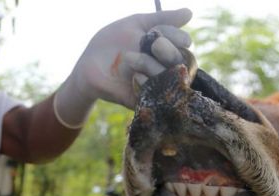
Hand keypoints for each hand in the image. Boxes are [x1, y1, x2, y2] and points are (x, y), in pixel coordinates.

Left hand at [54, 9, 192, 127]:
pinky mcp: (148, 100)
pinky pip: (156, 93)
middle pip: (181, 61)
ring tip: (129, 58)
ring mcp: (158, 84)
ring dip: (149, 64)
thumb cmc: (113, 42)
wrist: (89, 65)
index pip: (183, 43)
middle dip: (168, 51)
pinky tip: (133, 76)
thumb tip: (190, 12)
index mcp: (167, 48)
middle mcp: (167, 67)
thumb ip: (163, 19)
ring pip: (169, 76)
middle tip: (154, 45)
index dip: (175, 37)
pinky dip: (146, 82)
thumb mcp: (137, 24)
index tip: (158, 32)